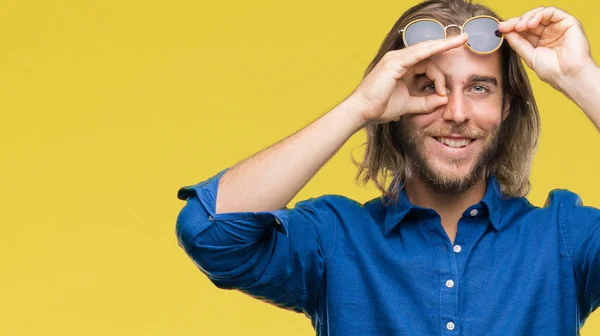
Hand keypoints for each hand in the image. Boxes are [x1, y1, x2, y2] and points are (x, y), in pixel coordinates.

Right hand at [349, 33, 468, 124]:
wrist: (363, 111)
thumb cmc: (380, 108)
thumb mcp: (409, 105)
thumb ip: (426, 102)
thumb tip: (444, 100)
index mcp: (401, 68)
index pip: (426, 63)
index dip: (438, 77)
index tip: (443, 93)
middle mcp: (398, 60)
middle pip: (427, 52)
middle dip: (446, 45)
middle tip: (464, 38)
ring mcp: (395, 59)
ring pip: (424, 50)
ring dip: (443, 45)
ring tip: (460, 40)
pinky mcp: (394, 62)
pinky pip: (417, 53)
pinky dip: (432, 49)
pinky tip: (444, 46)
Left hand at [498, 7, 594, 89]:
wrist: (568, 76)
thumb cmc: (552, 71)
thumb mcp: (528, 55)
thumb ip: (517, 43)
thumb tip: (505, 32)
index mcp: (539, 41)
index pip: (523, 30)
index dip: (511, 27)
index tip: (500, 29)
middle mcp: (549, 33)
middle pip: (529, 20)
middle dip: (515, 22)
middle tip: (505, 26)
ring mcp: (558, 27)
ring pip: (539, 14)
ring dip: (526, 18)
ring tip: (519, 27)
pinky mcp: (568, 22)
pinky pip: (551, 12)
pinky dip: (539, 15)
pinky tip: (530, 24)